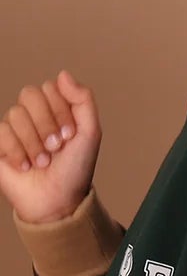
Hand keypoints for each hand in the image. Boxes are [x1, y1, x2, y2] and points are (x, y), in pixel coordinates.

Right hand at [0, 71, 101, 224]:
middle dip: (46, 124)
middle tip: (56, 147)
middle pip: (30, 95)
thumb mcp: (90, 134)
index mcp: (55, 108)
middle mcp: (34, 115)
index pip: (50, 88)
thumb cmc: (75, 170)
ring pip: (15, 114)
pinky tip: (25, 166)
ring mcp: (14, 128)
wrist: (58, 201)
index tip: (70, 135)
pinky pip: (1, 131)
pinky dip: (17, 152)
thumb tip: (62, 74)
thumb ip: (83, 101)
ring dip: (33, 143)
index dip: (60, 111)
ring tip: (42, 162)